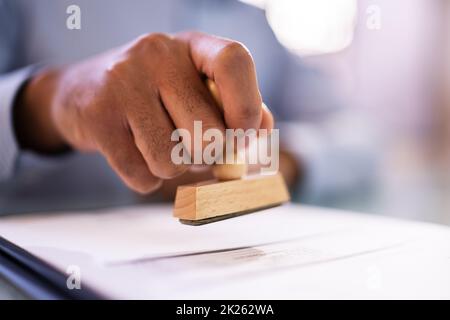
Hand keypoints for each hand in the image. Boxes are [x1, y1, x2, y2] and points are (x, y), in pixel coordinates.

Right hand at [14, 32, 273, 192]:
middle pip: (209, 132)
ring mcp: (123, 83)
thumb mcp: (194, 88)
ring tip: (160, 149)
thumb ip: (234, 107)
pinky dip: (146, 179)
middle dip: (207, 157)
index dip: (247, 107)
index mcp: (191, 46)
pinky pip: (142, 176)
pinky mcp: (97, 116)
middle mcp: (157, 55)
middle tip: (192, 149)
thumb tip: (263, 127)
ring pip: (173, 161)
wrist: (81, 92)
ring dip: (173, 169)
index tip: (242, 134)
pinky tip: (136, 156)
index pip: (234, 62)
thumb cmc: (154, 96)